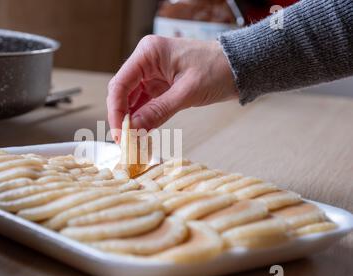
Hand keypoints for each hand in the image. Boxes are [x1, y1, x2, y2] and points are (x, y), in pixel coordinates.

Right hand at [106, 35, 237, 141]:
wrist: (240, 66)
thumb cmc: (218, 68)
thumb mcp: (187, 92)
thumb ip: (158, 111)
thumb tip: (133, 129)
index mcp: (149, 53)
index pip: (120, 84)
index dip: (115, 110)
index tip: (119, 133)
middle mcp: (146, 62)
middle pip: (122, 93)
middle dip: (122, 118)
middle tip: (124, 141)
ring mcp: (152, 74)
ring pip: (131, 101)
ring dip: (131, 121)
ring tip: (132, 142)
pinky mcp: (160, 86)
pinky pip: (145, 104)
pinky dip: (142, 119)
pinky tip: (141, 134)